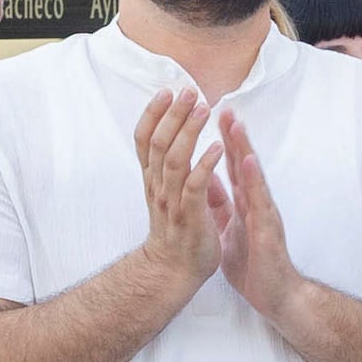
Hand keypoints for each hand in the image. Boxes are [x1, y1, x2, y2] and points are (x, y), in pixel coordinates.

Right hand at [129, 82, 222, 291]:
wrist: (173, 270)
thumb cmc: (174, 229)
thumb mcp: (163, 192)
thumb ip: (165, 165)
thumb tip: (171, 135)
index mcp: (152, 179)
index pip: (144, 139)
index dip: (153, 113)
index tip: (166, 91)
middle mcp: (157, 187)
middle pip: (159, 143)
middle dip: (173, 114)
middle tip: (188, 91)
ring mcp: (172, 201)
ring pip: (174, 160)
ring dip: (189, 132)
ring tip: (203, 109)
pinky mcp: (190, 216)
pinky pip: (195, 187)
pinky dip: (205, 165)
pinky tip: (217, 147)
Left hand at [211, 109, 298, 315]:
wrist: (275, 296)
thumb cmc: (254, 265)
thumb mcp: (228, 230)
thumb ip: (220, 207)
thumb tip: (206, 183)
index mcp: (245, 204)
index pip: (233, 168)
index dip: (224, 144)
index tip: (214, 117)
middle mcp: (256, 204)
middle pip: (244, 164)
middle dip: (234, 137)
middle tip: (224, 108)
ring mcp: (264, 214)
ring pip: (253, 176)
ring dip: (245, 149)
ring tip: (236, 125)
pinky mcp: (268, 230)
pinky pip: (259, 201)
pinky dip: (254, 180)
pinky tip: (248, 162)